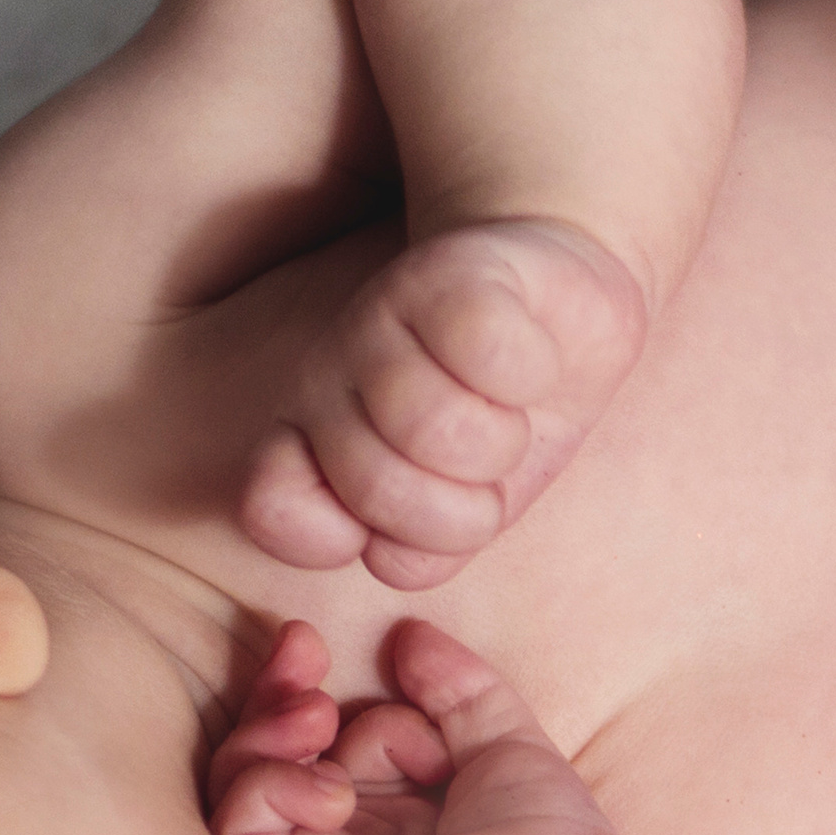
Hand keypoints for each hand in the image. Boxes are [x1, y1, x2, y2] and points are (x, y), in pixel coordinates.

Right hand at [209, 616, 645, 834]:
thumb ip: (453, 686)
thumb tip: (406, 634)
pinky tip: (335, 792)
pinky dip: (273, 785)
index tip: (310, 639)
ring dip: (269, 732)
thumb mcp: (502, 738)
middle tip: (303, 651)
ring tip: (319, 718)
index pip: (317, 732)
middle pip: (265, 751)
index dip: (302, 682)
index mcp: (384, 803)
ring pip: (240, 783)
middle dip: (274, 691)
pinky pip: (239, 823)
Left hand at [235, 219, 646, 592]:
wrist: (555, 301)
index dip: (367, 541)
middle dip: (464, 507)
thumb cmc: (503, 415)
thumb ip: (419, 550)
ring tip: (510, 412)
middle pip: (380, 488)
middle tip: (487, 464)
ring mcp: (373, 321)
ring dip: (503, 442)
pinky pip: (484, 352)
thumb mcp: (469, 504)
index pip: (279, 515)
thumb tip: (389, 560)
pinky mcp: (439, 274)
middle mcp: (323, 383)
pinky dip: (532, 373)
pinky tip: (533, 357)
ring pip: (430, 426)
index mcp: (310, 446)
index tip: (420, 525)